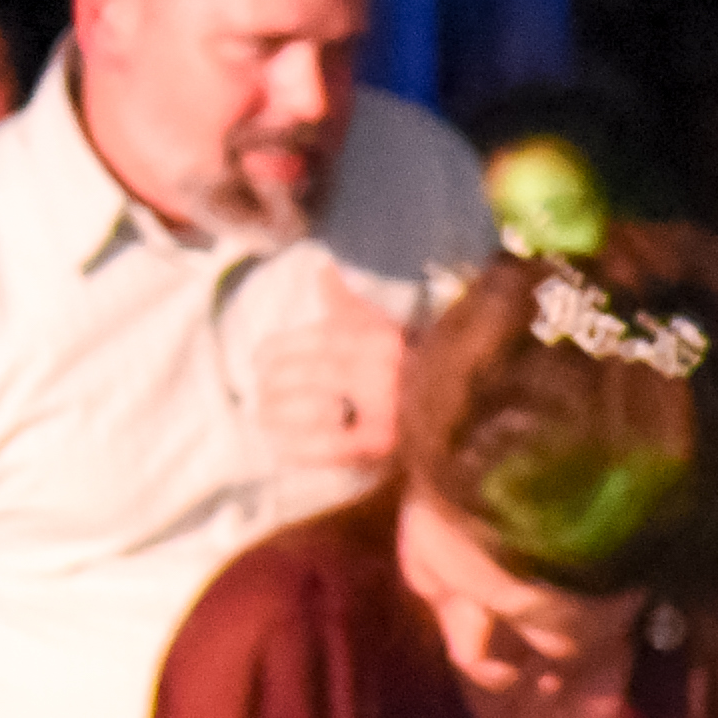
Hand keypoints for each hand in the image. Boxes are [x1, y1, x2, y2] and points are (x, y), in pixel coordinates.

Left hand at [250, 275, 412, 481]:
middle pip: (304, 375)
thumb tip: (324, 269)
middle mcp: (379, 368)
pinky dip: (297, 448)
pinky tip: (279, 447)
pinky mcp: (383, 444)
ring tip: (264, 418)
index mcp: (375, 337)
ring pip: (310, 408)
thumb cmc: (409, 364)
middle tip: (260, 396)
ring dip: (277, 415)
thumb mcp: (381, 326)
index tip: (259, 364)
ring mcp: (384, 408)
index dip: (273, 353)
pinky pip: (328, 445)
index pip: (310, 340)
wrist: (459, 409)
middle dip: (271, 387)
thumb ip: (347, 301)